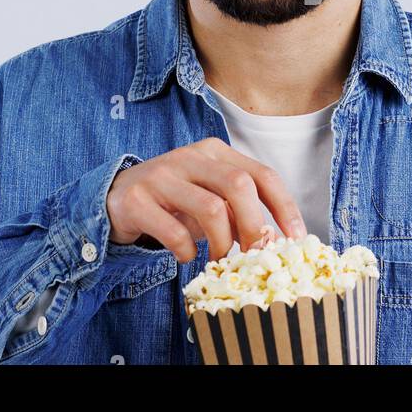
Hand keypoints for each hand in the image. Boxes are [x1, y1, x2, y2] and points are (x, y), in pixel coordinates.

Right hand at [106, 138, 306, 261]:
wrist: (115, 198)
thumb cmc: (174, 202)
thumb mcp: (210, 198)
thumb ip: (239, 211)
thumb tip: (277, 241)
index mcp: (215, 152)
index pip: (262, 174)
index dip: (284, 207)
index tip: (296, 238)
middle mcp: (190, 156)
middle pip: (239, 186)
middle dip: (254, 226)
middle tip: (254, 255)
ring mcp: (162, 175)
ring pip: (211, 209)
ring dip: (222, 244)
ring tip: (218, 259)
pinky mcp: (137, 199)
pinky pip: (175, 233)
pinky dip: (187, 252)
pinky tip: (185, 256)